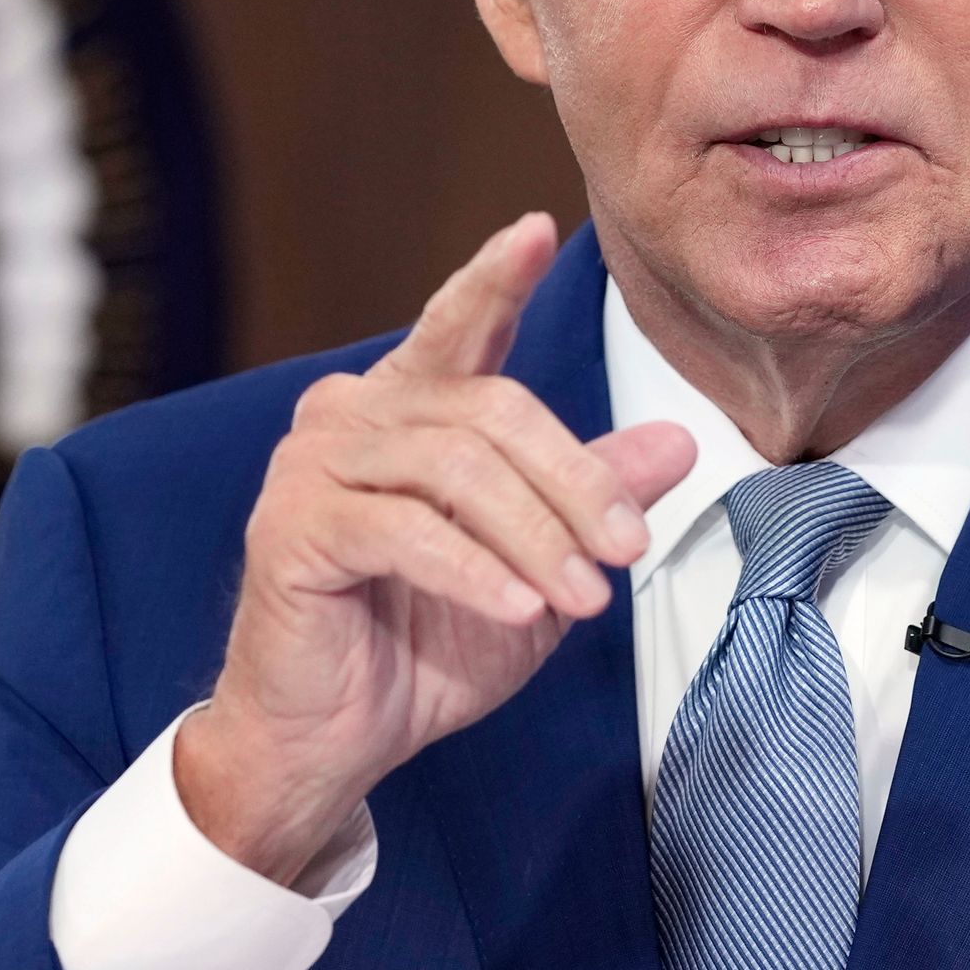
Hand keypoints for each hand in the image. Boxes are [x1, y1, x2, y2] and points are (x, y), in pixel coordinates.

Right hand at [175, 213, 697, 886]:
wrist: (333, 739)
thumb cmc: (424, 644)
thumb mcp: (536, 562)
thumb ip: (591, 495)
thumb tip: (678, 441)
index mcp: (406, 405)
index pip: (460, 325)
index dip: (495, 277)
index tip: (539, 230)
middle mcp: (350, 412)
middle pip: (491, 412)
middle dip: (575, 483)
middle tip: (629, 550)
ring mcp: (311, 466)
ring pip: (455, 471)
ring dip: (537, 538)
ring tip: (584, 599)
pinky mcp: (292, 530)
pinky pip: (405, 533)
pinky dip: (475, 572)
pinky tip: (521, 608)